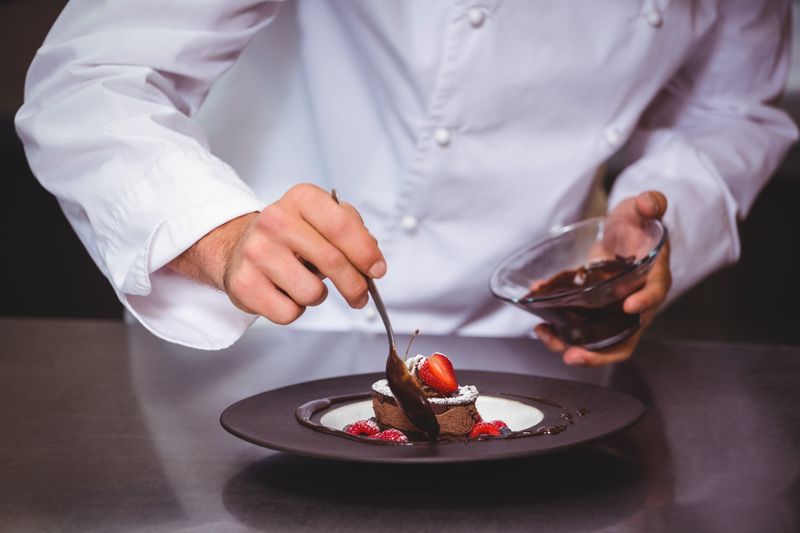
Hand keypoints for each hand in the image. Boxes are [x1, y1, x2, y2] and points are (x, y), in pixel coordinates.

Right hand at [168, 183, 385, 323]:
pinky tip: (285, 292)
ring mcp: (256, 252)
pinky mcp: (245, 284)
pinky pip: (290, 313)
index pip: (341, 225)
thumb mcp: (320, 219)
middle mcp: (275, 220)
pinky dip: (294, 309)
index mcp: (301, 199)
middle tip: (360, 295)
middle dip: (355, 285)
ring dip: (318, 295)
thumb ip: (351, 232)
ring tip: (305, 283)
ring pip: (312, 293)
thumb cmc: (290, 236)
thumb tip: (372, 259)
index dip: (365, 252)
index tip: (377, 270)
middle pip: (332, 261)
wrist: (238, 247)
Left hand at [534, 191, 671, 365]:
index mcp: (654, 278)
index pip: (655, 294)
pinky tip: (541, 325)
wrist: (625, 235)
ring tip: (546, 337)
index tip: (631, 305)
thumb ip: (650, 203)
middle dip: (601, 354)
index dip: (646, 302)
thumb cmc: (637, 224)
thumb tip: (650, 203)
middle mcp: (637, 303)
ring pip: (600, 342)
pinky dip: (561, 331)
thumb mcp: (641, 208)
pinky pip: (582, 330)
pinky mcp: (596, 312)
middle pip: (626, 339)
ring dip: (574, 347)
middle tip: (574, 355)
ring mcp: (615, 312)